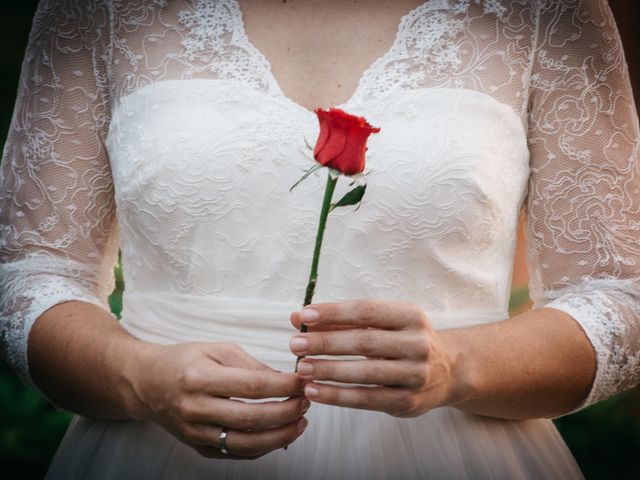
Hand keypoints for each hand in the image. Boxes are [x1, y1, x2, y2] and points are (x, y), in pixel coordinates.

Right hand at [130, 342, 308, 458]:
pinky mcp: (199, 447)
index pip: (251, 386)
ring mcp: (196, 432)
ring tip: (301, 422)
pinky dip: (263, 447)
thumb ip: (250, 363)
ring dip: (280, 436)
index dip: (282, 385)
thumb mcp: (217, 349)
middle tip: (307, 401)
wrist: (147, 384)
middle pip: (251, 418)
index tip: (302, 381)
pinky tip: (280, 434)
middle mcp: (196, 409)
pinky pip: (236, 454)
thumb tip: (283, 378)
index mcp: (199, 378)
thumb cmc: (184, 361)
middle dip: (286, 412)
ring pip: (245, 443)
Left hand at [289, 299, 459, 416]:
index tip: (305, 316)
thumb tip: (297, 318)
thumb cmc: (402, 341)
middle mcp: (417, 343)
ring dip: (329, 370)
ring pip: (365, 373)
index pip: (366, 311)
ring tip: (301, 368)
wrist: (448, 371)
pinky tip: (315, 391)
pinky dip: (338, 396)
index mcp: (410, 315)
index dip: (334, 312)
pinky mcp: (408, 401)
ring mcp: (416, 374)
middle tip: (295, 344)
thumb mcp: (381, 324)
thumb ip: (340, 321)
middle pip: (364, 342)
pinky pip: (368, 399)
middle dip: (326, 343)